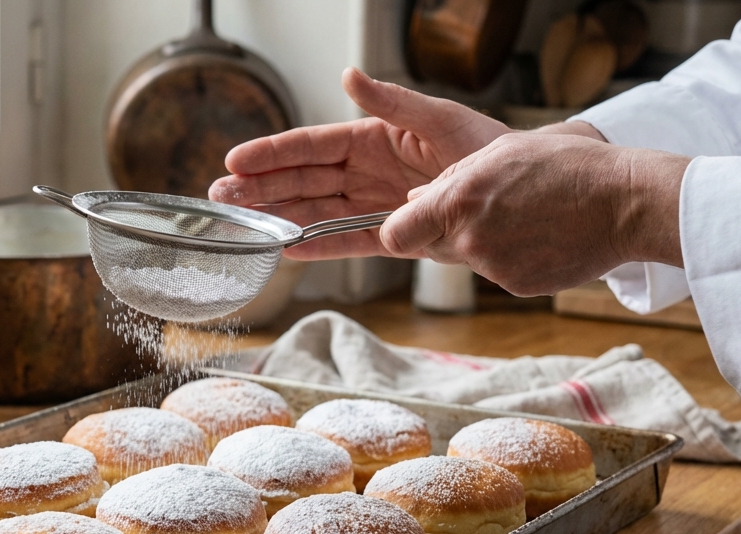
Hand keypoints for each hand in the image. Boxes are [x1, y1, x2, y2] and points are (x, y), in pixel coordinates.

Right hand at [209, 68, 510, 258]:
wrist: (519, 193)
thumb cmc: (487, 148)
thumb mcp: (439, 118)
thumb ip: (391, 102)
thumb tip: (349, 75)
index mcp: (374, 138)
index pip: (313, 146)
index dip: (273, 154)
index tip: (237, 159)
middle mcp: (367, 172)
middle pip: (303, 181)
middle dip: (261, 188)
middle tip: (221, 196)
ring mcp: (375, 206)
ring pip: (316, 212)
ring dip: (278, 218)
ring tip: (240, 224)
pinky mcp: (391, 237)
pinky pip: (347, 243)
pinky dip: (319, 248)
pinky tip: (287, 250)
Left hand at [382, 133, 689, 294]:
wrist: (625, 202)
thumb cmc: (567, 165)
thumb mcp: (503, 151)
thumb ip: (451, 178)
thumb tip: (414, 198)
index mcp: (458, 200)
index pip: (395, 234)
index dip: (399, 229)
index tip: (409, 224)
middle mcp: (469, 239)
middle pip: (430, 247)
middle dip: (444, 231)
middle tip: (486, 209)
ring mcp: (494, 268)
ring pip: (467, 259)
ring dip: (482, 242)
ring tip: (525, 216)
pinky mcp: (517, 287)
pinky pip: (498, 274)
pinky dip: (512, 259)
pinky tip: (541, 236)